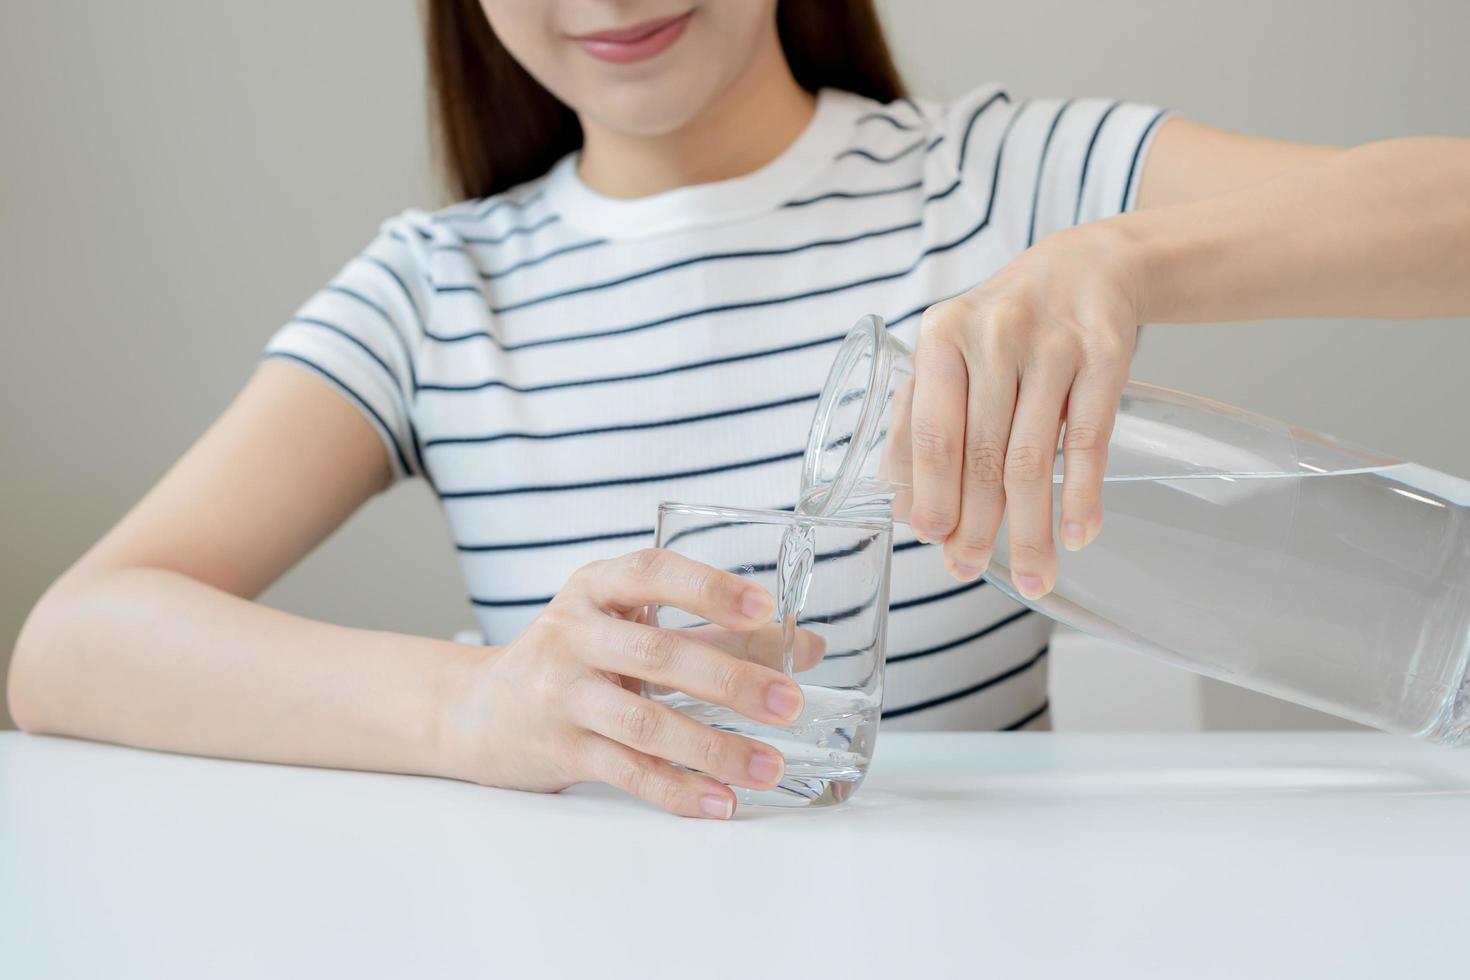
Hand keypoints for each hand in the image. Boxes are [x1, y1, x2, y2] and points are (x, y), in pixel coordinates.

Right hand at [441, 549, 807, 818]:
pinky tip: (720, 801)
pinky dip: (677, 790)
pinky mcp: (560, 749)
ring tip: (768, 766)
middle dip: (731, 680)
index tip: (761, 607)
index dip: (707, 588)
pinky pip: (627, 771)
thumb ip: (714, 633)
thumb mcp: (629, 627)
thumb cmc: (573, 659)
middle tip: (789, 701)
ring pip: (645, 722)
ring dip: (715, 747)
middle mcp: (574, 634)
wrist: (477, 709)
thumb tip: (807, 648)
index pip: (652, 573)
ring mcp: (563, 694)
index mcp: (596, 588)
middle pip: (658, 654)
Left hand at [908, 223, 1140, 596]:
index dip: (932, 494)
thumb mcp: (950, 355)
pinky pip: (1089, 441)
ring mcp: (1053, 347)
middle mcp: (995, 337)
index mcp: (942, 335)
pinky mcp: (1105, 357)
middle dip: (977, 524)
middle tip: (970, 569)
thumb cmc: (1002, 326)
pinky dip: (1082, 495)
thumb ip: (921, 421)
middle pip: (983, 453)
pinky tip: (1078, 535)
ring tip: (1032, 575)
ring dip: (1031, 528)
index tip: (933, 540)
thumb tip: (905, 507)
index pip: (934, 432)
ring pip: (1034, 458)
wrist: (1083, 267)